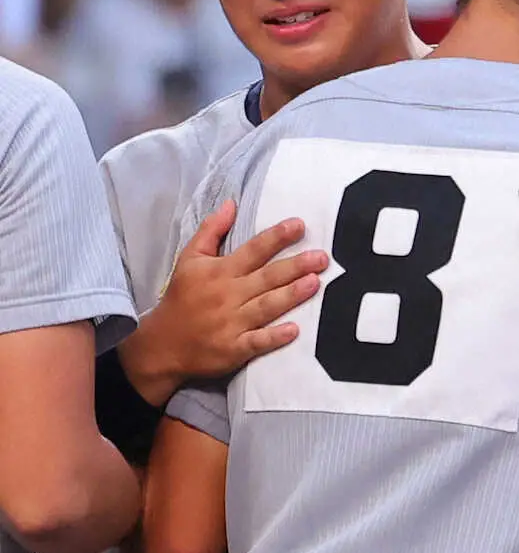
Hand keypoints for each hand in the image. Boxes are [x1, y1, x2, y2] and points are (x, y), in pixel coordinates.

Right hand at [117, 201, 327, 403]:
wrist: (162, 345)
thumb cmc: (181, 297)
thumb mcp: (189, 259)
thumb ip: (211, 230)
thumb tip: (231, 203)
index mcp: (219, 271)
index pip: (253, 250)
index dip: (276, 237)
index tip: (299, 225)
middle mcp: (228, 295)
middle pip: (266, 277)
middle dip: (295, 266)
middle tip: (322, 257)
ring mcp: (231, 323)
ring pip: (266, 306)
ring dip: (291, 295)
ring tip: (316, 282)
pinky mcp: (232, 349)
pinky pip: (256, 342)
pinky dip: (274, 337)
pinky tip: (294, 331)